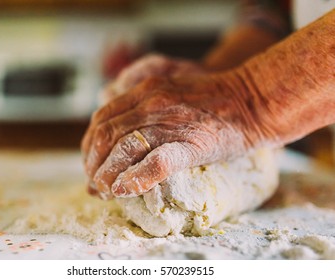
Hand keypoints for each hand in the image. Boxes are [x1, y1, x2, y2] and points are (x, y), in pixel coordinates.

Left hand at [82, 59, 262, 199]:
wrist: (252, 100)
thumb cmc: (212, 102)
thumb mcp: (171, 91)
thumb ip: (142, 106)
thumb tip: (119, 135)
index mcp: (145, 91)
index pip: (102, 119)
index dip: (89, 146)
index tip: (90, 164)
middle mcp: (152, 103)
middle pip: (105, 135)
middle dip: (93, 163)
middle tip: (94, 184)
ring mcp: (171, 122)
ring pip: (123, 148)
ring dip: (108, 174)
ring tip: (106, 192)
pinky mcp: (190, 144)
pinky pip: (156, 162)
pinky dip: (136, 178)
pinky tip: (125, 191)